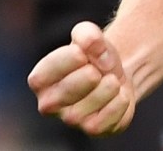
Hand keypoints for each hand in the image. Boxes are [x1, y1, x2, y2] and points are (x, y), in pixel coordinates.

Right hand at [28, 21, 135, 135]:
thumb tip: (92, 46)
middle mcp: (50, 103)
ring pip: (84, 109)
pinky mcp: (94, 128)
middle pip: (64, 93)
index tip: (84, 53)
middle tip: (99, 69)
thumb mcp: (89, 36)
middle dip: (89, 75)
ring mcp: (71, 119)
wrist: (120, 71)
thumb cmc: (96, 55)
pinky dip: (119, 103)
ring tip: (112, 80)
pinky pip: (104, 122)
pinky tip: (120, 94)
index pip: (42, 75)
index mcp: (42, 79)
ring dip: (107, 87)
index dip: (68, 60)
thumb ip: (86, 34)